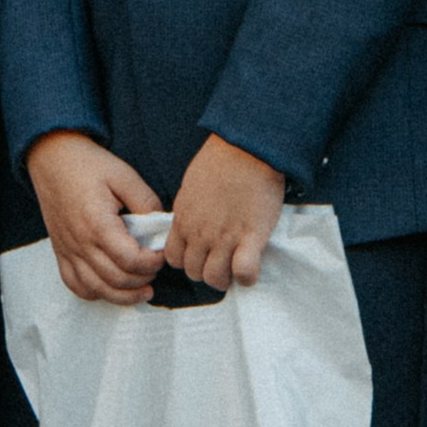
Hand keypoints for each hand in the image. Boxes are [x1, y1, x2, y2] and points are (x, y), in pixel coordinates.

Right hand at [27, 130, 165, 302]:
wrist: (52, 159)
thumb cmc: (88, 165)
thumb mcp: (124, 175)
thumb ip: (146, 202)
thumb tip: (161, 227)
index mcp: (97, 224)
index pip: (130, 259)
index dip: (153, 262)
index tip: (163, 254)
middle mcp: (80, 243)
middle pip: (116, 279)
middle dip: (143, 279)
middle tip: (155, 268)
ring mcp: (68, 251)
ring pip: (97, 289)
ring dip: (123, 295)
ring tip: (143, 290)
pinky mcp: (61, 253)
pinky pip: (76, 286)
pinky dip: (96, 293)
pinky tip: (112, 287)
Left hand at [164, 135, 287, 291]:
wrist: (247, 147)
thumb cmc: (220, 160)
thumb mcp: (191, 186)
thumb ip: (189, 210)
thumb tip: (193, 222)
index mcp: (183, 219)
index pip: (174, 259)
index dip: (188, 261)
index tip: (202, 255)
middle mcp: (199, 233)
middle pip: (193, 272)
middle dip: (207, 272)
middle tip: (223, 261)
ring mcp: (224, 237)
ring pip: (215, 278)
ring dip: (226, 277)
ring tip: (237, 265)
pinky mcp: (250, 236)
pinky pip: (243, 272)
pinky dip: (247, 276)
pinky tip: (252, 265)